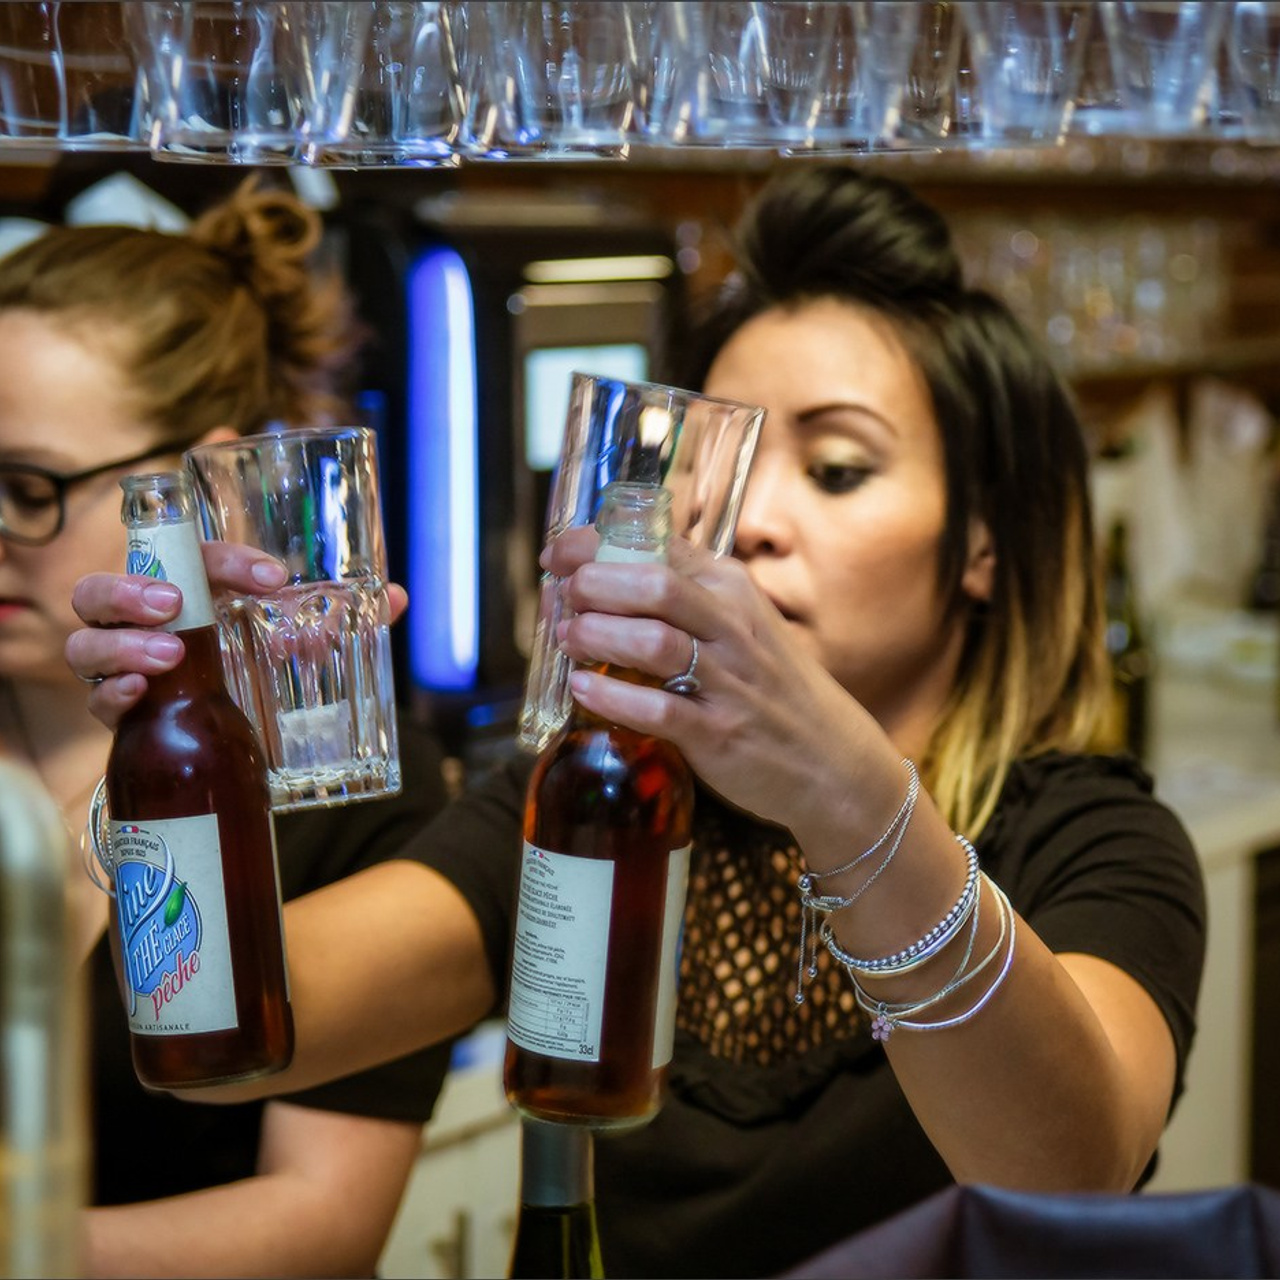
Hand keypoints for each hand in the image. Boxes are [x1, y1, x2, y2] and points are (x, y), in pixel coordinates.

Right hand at [66, 542, 408, 730]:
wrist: (215, 743)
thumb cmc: (247, 671)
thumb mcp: (293, 643)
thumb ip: (337, 620)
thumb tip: (395, 597)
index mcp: (187, 592)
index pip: (194, 555)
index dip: (231, 560)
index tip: (275, 577)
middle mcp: (142, 623)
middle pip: (104, 586)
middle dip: (132, 588)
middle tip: (176, 605)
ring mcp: (120, 667)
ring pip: (86, 640)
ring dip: (121, 642)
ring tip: (169, 655)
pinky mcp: (118, 713)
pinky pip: (96, 698)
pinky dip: (112, 693)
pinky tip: (138, 693)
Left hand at [543, 531, 890, 844]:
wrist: (830, 760)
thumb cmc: (769, 689)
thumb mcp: (739, 625)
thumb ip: (684, 599)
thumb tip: (600, 580)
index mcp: (732, 590)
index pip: (659, 547)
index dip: (595, 547)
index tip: (556, 557)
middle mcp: (732, 627)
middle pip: (653, 584)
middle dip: (593, 584)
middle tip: (562, 599)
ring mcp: (728, 680)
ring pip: (653, 641)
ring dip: (597, 635)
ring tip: (567, 639)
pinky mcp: (718, 732)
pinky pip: (658, 708)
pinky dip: (613, 696)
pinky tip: (583, 688)